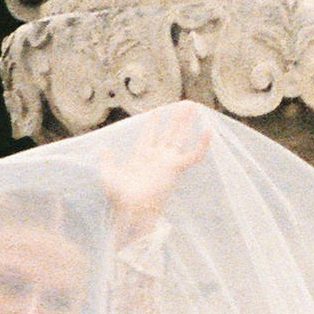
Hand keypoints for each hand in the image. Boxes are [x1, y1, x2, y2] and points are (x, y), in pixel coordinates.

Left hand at [97, 102, 209, 236]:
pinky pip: (193, 156)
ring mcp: (167, 161)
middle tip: (185, 104)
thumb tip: (104, 148)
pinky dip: (202, 145)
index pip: (150, 134)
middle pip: (169, 132)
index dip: (154, 122)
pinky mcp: (176, 168)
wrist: (131, 209)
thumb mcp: (108, 174)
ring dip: (187, 122)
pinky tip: (208, 131)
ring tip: (194, 107)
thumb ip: (107, 160)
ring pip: (180, 137)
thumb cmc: (119, 197)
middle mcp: (157, 157)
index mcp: (142, 156)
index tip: (157, 110)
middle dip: (176, 118)